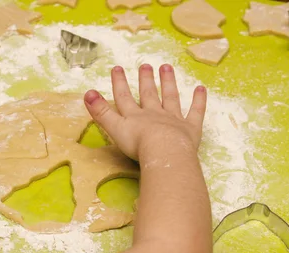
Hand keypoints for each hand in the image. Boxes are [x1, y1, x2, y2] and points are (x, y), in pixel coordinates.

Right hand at [84, 64, 206, 160]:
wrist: (164, 151)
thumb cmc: (137, 144)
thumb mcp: (114, 128)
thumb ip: (101, 112)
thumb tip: (87, 92)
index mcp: (135, 116)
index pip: (125, 97)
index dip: (119, 83)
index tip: (117, 68)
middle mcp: (154, 114)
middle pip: (149, 94)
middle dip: (146, 80)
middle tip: (145, 66)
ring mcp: (173, 120)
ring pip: (170, 98)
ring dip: (168, 83)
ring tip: (167, 68)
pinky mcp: (190, 129)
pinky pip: (195, 112)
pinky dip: (198, 101)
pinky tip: (201, 89)